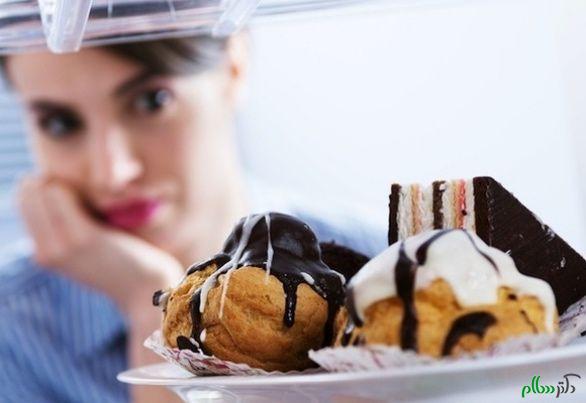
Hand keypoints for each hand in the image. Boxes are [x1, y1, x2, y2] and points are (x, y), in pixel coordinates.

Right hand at [17, 175, 183, 315]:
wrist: (146, 290)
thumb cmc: (125, 262)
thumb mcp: (89, 248)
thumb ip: (69, 228)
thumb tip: (57, 191)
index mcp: (43, 254)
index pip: (25, 201)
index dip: (47, 185)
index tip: (77, 188)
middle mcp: (44, 252)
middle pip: (28, 193)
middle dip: (52, 180)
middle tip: (88, 187)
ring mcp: (61, 245)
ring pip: (42, 190)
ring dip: (68, 180)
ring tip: (97, 192)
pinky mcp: (82, 237)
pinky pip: (61, 194)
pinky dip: (79, 184)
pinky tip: (103, 194)